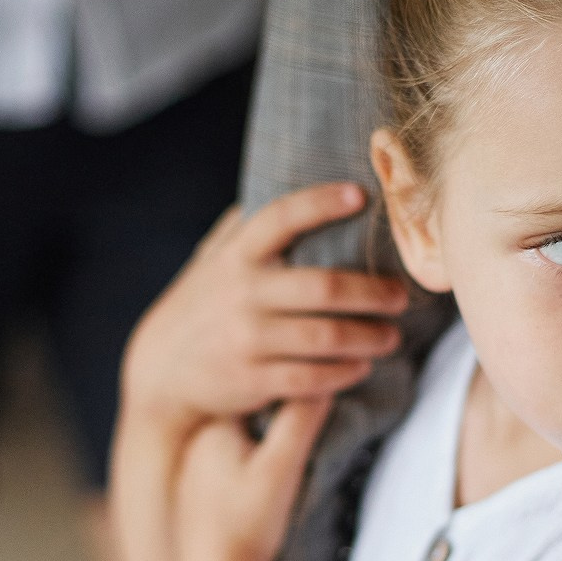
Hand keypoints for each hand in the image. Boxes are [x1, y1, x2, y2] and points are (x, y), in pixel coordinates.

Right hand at [123, 184, 407, 434]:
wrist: (160, 371)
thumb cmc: (202, 307)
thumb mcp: (212, 261)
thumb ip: (245, 229)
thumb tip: (285, 181)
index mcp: (236, 256)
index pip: (280, 217)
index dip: (321, 203)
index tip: (360, 194)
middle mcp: (242, 293)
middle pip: (324, 286)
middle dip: (373, 292)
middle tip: (401, 296)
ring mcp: (247, 338)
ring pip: (326, 335)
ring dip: (369, 336)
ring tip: (391, 336)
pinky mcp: (252, 379)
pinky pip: (312, 377)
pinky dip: (345, 372)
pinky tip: (362, 366)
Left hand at [174, 395, 333, 560]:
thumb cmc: (247, 527)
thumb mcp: (282, 468)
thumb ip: (301, 420)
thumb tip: (322, 381)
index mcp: (213, 425)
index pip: (259, 386)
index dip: (293, 387)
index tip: (320, 399)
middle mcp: (196, 441)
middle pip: (249, 409)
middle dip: (280, 411)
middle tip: (316, 423)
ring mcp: (193, 468)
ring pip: (240, 436)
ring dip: (267, 437)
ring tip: (291, 458)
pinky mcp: (198, 493)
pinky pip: (231, 461)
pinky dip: (251, 461)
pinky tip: (264, 484)